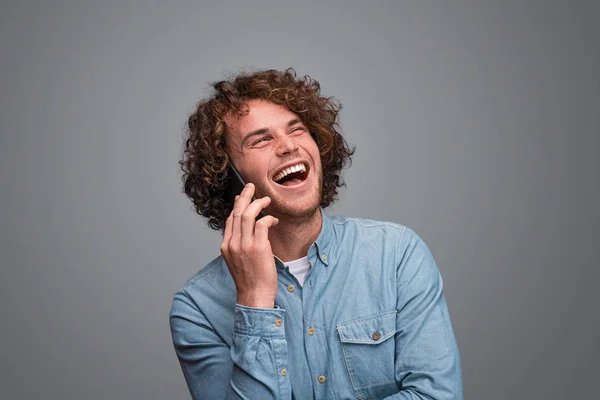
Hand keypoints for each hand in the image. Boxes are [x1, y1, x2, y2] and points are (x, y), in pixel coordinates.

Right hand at [220, 183, 279, 307]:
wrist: (254, 295)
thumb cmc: (250, 280)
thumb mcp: (238, 261)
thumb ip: (239, 245)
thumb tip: (247, 231)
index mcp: (226, 246)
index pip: (229, 220)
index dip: (236, 206)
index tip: (242, 197)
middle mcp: (233, 244)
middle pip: (236, 212)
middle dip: (245, 196)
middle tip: (252, 187)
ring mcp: (244, 245)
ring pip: (248, 214)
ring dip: (258, 203)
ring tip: (267, 200)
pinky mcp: (258, 247)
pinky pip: (262, 224)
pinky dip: (269, 218)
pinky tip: (274, 220)